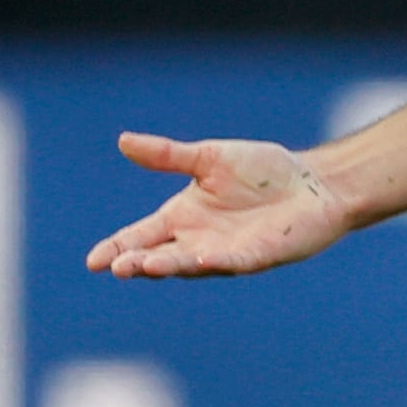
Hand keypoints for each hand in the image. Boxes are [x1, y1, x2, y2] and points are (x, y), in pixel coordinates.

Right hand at [87, 132, 351, 278]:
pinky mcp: (254, 256)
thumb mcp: (210, 158)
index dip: (117, 248)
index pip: (139, 236)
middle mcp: (197, 240)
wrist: (313, 183)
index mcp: (181, 217)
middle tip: (117, 266)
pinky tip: (200, 256)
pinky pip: (230, 261)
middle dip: (137, 262)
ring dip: (168, 265)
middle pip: (158, 256)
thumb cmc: (263, 172)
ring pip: (188, 264)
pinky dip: (214, 260)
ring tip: (144, 265)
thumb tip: (123, 140)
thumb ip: (169, 155)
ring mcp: (224, 252)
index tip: (93, 261)